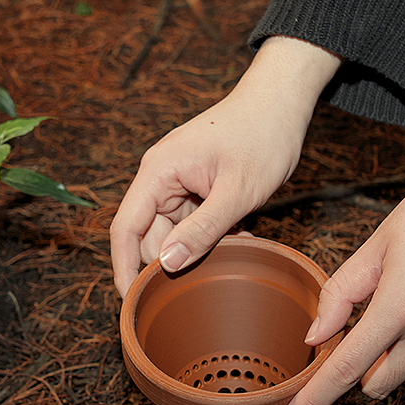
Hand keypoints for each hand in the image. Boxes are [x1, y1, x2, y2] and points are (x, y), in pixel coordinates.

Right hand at [110, 36, 341, 297]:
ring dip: (198, 250)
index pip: (125, 228)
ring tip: (234, 251)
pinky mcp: (195, 186)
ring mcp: (177, 182)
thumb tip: (166, 265)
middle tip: (208, 280)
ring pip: (174, 233)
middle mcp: (160, 177)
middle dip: (173, 262)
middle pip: (149, 236)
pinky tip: (240, 239)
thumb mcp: (237, 191)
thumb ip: (202, 231)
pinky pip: (192, 223)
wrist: (281, 102)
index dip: (123, 268)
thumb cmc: (262, 136)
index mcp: (158, 172)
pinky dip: (212, 238)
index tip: (130, 302)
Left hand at [281, 127, 404, 404]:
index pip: (345, 370)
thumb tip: (314, 336)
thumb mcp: (378, 244)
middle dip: (355, 371)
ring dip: (388, 354)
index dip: (314, 401)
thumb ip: (341, 293)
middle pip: (375, 384)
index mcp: (400, 307)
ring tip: (393, 298)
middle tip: (346, 332)